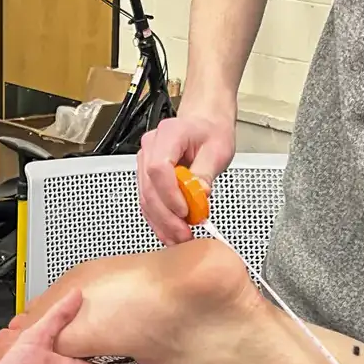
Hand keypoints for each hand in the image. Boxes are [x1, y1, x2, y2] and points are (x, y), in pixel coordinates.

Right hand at [136, 106, 236, 244]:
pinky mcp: (147, 177)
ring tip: (180, 237)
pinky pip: (148, 202)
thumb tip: (199, 194)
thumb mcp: (218, 149)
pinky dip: (158, 220)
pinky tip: (170, 233)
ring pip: (145, 198)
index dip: (170, 193)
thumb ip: (206, 172)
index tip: (186, 209)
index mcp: (169, 134)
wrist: (204, 126)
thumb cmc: (210, 133)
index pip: (158, 167)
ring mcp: (145, 162)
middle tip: (185, 233)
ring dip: (162, 222)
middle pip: (149, 187)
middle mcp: (151, 147)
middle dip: (166, 216)